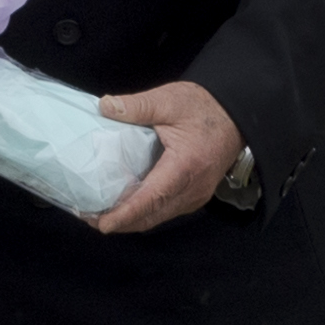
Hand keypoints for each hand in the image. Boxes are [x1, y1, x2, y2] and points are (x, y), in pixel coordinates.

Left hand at [91, 80, 245, 233]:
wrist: (236, 117)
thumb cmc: (203, 108)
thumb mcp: (169, 100)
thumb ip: (137, 106)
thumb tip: (105, 106)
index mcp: (185, 166)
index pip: (151, 198)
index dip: (125, 214)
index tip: (102, 224)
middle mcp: (192, 188)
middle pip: (152, 216)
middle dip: (120, 222)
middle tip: (88, 218)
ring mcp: (195, 195)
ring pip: (158, 217)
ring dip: (130, 220)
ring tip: (100, 214)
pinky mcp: (194, 196)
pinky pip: (166, 211)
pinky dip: (144, 213)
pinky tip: (125, 206)